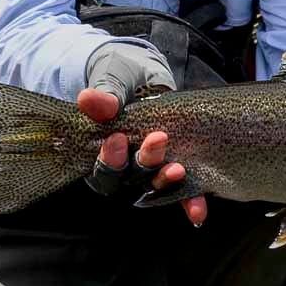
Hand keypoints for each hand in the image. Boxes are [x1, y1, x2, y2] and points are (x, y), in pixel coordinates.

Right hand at [77, 87, 206, 225]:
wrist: (147, 74)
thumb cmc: (122, 80)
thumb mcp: (113, 81)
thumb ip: (105, 96)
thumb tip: (86, 98)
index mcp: (104, 153)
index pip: (102, 170)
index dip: (109, 160)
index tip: (117, 138)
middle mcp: (126, 167)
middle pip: (131, 178)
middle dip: (144, 162)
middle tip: (158, 140)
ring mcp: (152, 168)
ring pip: (155, 185)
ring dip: (166, 180)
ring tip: (177, 168)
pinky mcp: (177, 166)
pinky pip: (183, 191)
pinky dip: (191, 201)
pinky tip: (198, 211)